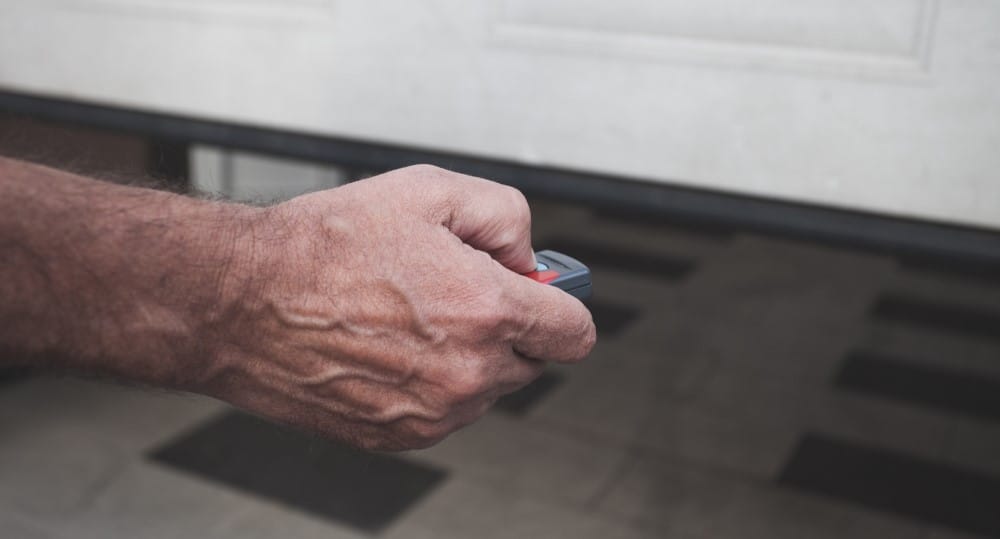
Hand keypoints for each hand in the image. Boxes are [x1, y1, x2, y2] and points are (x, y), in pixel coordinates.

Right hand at [197, 165, 595, 449]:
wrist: (239, 301)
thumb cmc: (322, 246)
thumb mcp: (428, 191)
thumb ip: (504, 218)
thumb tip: (528, 257)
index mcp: (486, 311)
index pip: (574, 333)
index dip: (562, 306)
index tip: (543, 295)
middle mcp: (466, 373)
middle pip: (530, 360)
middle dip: (506, 326)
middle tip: (453, 291)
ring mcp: (433, 413)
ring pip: (485, 387)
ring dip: (465, 355)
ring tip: (405, 314)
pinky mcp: (399, 437)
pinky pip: (443, 411)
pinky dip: (429, 382)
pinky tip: (385, 346)